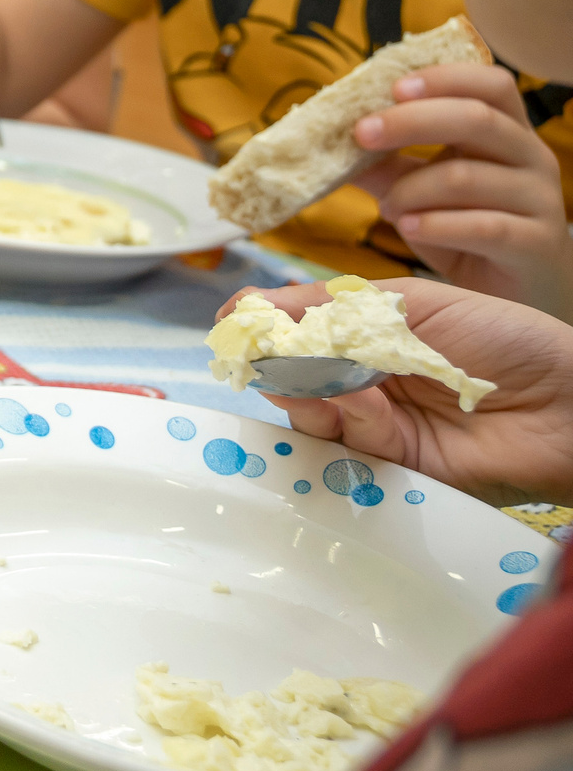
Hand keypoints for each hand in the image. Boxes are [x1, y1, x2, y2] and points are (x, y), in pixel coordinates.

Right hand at [222, 278, 572, 505]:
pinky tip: (361, 402)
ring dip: (306, 393)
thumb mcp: (415, 304)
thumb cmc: (505, 339)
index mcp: (372, 338)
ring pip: (312, 415)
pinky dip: (345, 421)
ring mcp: (380, 426)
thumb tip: (263, 308)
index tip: (231, 320)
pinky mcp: (396, 467)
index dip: (264, 326)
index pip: (301, 331)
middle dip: (274, 362)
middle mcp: (368, 383)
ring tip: (317, 380)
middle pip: (295, 376)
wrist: (571, 401)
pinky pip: (349, 447)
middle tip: (259, 351)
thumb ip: (339, 307)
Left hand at [351, 64, 572, 318]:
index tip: (392, 87)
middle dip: (411, 121)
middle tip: (361, 134)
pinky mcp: (537, 243)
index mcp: (507, 131)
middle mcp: (531, 157)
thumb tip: (327, 143)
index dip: (444, 78)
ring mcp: (540, 199)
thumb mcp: (420, 190)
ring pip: (467, 176)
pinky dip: (436, 225)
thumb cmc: (465, 229)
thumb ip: (384, 165)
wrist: (514, 293)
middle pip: (478, 118)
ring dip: (411, 189)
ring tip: (386, 208)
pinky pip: (484, 226)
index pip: (491, 83)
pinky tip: (408, 228)